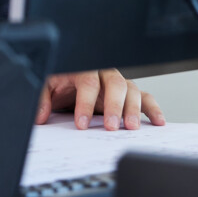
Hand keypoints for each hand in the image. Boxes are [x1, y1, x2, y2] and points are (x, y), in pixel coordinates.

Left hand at [36, 70, 163, 130]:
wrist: (67, 80)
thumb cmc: (60, 82)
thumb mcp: (47, 86)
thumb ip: (42, 99)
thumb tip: (39, 116)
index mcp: (83, 69)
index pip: (87, 83)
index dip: (85, 103)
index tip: (81, 123)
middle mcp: (104, 74)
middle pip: (114, 83)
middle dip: (114, 105)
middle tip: (111, 126)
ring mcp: (118, 83)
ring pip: (131, 89)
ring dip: (133, 109)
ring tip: (131, 127)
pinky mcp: (128, 94)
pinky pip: (145, 97)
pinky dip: (153, 108)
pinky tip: (158, 122)